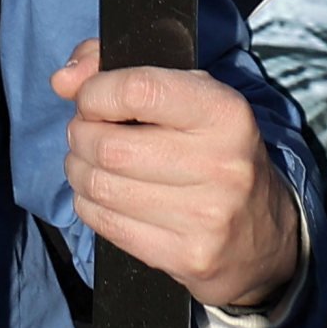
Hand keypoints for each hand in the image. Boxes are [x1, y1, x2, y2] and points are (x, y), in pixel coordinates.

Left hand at [51, 42, 304, 313]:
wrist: (263, 235)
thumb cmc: (213, 150)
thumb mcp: (189, 96)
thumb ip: (122, 70)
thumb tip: (62, 79)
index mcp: (224, 113)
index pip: (138, 90)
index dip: (96, 92)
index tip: (89, 98)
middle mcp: (220, 165)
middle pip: (109, 146)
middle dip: (80, 135)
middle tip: (86, 133)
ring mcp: (205, 217)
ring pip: (101, 186)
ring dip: (78, 170)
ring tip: (89, 163)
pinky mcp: (186, 257)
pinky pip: (106, 224)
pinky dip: (89, 204)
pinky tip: (101, 195)